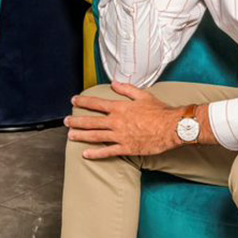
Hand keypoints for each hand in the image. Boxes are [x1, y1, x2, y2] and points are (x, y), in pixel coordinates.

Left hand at [64, 81, 182, 158]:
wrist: (171, 127)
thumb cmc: (160, 111)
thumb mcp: (143, 95)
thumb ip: (127, 89)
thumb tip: (114, 83)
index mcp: (120, 108)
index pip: (96, 104)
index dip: (83, 102)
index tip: (74, 101)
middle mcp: (116, 122)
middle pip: (91, 121)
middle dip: (76, 121)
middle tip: (66, 121)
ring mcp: (120, 136)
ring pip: (95, 136)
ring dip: (80, 135)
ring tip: (70, 136)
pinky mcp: (126, 148)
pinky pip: (107, 152)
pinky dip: (95, 154)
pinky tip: (85, 154)